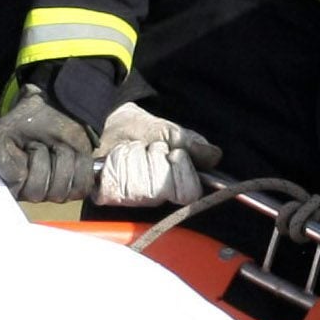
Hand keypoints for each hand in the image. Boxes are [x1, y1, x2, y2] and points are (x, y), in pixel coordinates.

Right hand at [0, 98, 95, 205]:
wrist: (53, 109)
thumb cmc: (24, 124)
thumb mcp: (3, 134)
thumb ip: (1, 157)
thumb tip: (19, 177)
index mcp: (12, 186)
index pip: (18, 191)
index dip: (22, 170)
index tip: (22, 148)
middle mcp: (33, 194)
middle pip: (39, 193)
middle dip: (41, 161)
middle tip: (38, 145)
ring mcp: (56, 191)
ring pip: (61, 190)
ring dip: (61, 159)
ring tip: (55, 146)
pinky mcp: (78, 185)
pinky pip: (82, 186)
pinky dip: (80, 164)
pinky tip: (72, 152)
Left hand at [96, 102, 216, 210]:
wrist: (105, 121)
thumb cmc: (140, 130)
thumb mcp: (169, 132)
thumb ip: (191, 144)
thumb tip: (214, 155)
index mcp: (175, 184)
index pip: (188, 193)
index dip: (181, 170)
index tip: (174, 153)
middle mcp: (155, 196)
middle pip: (161, 189)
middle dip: (154, 158)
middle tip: (148, 147)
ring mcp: (132, 198)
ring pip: (140, 184)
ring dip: (134, 157)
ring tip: (130, 149)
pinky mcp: (109, 195)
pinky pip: (118, 184)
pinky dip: (118, 162)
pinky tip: (115, 157)